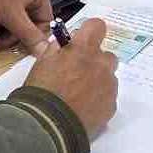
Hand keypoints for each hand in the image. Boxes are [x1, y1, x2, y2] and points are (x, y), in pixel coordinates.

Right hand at [24, 17, 118, 137]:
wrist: (48, 126)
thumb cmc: (41, 92)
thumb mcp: (42, 63)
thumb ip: (58, 49)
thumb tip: (65, 44)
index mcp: (83, 49)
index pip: (97, 26)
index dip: (90, 32)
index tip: (83, 41)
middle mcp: (101, 64)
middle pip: (107, 55)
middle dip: (95, 62)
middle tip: (78, 74)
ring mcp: (109, 85)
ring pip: (109, 77)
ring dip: (98, 81)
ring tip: (79, 96)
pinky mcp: (111, 105)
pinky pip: (108, 97)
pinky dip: (99, 100)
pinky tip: (84, 109)